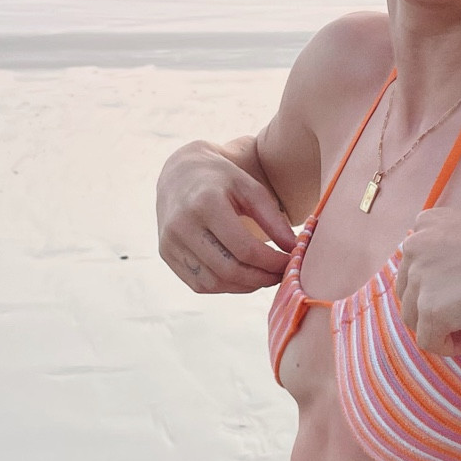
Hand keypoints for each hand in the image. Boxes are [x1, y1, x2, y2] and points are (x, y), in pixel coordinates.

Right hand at [157, 141, 296, 294]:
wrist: (180, 173)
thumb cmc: (222, 179)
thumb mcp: (250, 188)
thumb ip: (273, 219)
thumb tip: (294, 250)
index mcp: (205, 203)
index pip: (244, 248)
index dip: (271, 263)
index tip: (289, 263)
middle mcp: (182, 225)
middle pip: (228, 269)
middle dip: (260, 279)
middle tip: (280, 276)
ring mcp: (170, 242)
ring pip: (213, 282)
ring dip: (243, 287)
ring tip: (263, 277)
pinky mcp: (165, 253)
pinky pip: (198, 284)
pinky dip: (224, 287)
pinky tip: (241, 277)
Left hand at [393, 209, 460, 355]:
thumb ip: (451, 250)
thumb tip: (441, 283)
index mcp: (427, 222)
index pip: (413, 265)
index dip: (435, 286)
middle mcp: (416, 245)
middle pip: (408, 293)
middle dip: (433, 310)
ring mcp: (421, 277)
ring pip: (414, 320)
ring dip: (441, 329)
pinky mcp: (432, 309)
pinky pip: (428, 342)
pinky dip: (448, 348)